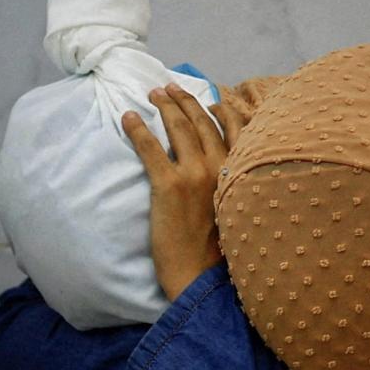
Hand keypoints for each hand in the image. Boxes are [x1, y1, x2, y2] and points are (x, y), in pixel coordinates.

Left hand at [122, 84, 244, 301]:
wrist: (201, 279)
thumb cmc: (221, 255)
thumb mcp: (239, 215)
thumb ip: (235, 189)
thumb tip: (225, 174)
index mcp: (240, 175)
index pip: (237, 129)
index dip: (221, 110)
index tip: (210, 100)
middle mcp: (221, 168)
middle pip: (202, 122)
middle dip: (184, 100)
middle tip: (168, 90)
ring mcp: (194, 175)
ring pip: (177, 128)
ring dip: (163, 106)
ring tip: (151, 95)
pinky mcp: (168, 185)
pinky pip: (149, 147)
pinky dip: (137, 128)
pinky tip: (128, 117)